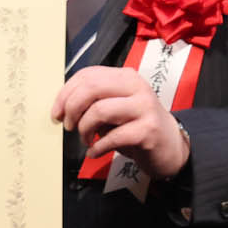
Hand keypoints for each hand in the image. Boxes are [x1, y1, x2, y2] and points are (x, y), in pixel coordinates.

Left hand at [54, 67, 189, 179]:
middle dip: (71, 109)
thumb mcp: (115, 108)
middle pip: (91, 88)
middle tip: (68, 126)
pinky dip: (97, 148)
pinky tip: (95, 152)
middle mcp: (136, 87)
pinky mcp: (148, 130)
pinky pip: (112, 137)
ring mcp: (144, 107)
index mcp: (125, 77)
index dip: (65, 94)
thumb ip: (94, 102)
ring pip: (99, 111)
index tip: (56, 113)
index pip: (87, 75)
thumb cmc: (137, 126)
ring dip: (85, 129)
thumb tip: (64, 108)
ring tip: (86, 140)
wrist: (171, 146)